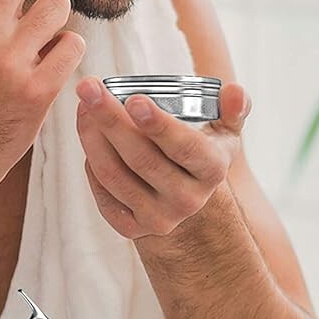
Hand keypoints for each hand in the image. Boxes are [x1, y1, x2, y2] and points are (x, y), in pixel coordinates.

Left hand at [76, 79, 251, 239]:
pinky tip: (89, 137)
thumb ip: (233, 108)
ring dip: (92, 138)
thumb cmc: (201, 153)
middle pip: (142, 159)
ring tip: (83, 106)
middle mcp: (188, 200)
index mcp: (212, 171)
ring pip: (115, 176)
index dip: (159, 125)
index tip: (134, 99)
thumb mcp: (225, 132)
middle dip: (111, 120)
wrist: (187, 200)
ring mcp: (159, 218)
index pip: (185, 147)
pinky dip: (91, 164)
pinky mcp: (132, 230)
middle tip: (89, 88)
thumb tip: (235, 91)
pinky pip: (103, 195)